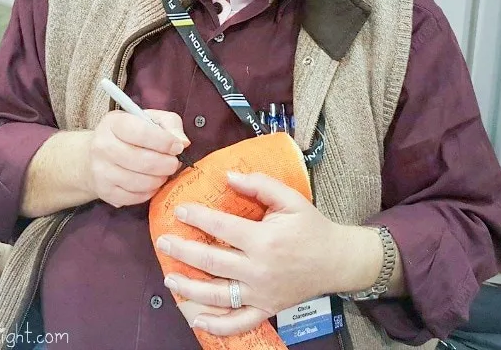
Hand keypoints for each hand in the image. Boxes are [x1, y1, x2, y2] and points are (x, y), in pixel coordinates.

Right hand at [86, 110, 189, 207]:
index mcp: (114, 123)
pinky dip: (149, 192)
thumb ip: (170, 125)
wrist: (94, 156)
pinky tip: (151, 182)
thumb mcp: (150, 119)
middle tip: (174, 163)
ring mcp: (101, 171)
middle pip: (143, 161)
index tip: (177, 147)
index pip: (141, 133)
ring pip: (140, 182)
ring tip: (164, 172)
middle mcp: (103, 146)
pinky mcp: (104, 192)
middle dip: (167, 164)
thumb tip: (183, 143)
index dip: (165, 142)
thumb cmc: (129, 134)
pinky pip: (135, 197)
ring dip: (160, 179)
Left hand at [157, 172, 382, 336]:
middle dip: (183, 252)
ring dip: (189, 288)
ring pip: (217, 295)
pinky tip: (196, 319)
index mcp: (264, 240)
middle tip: (163, 242)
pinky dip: (216, 325)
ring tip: (169, 277)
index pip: (222, 227)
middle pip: (212, 262)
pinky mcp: (266, 309)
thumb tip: (229, 176)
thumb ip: (260, 185)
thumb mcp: (290, 198)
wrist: (337, 260)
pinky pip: (238, 323)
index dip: (197, 218)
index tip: (179, 210)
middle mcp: (259, 269)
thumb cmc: (311, 226)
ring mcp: (261, 294)